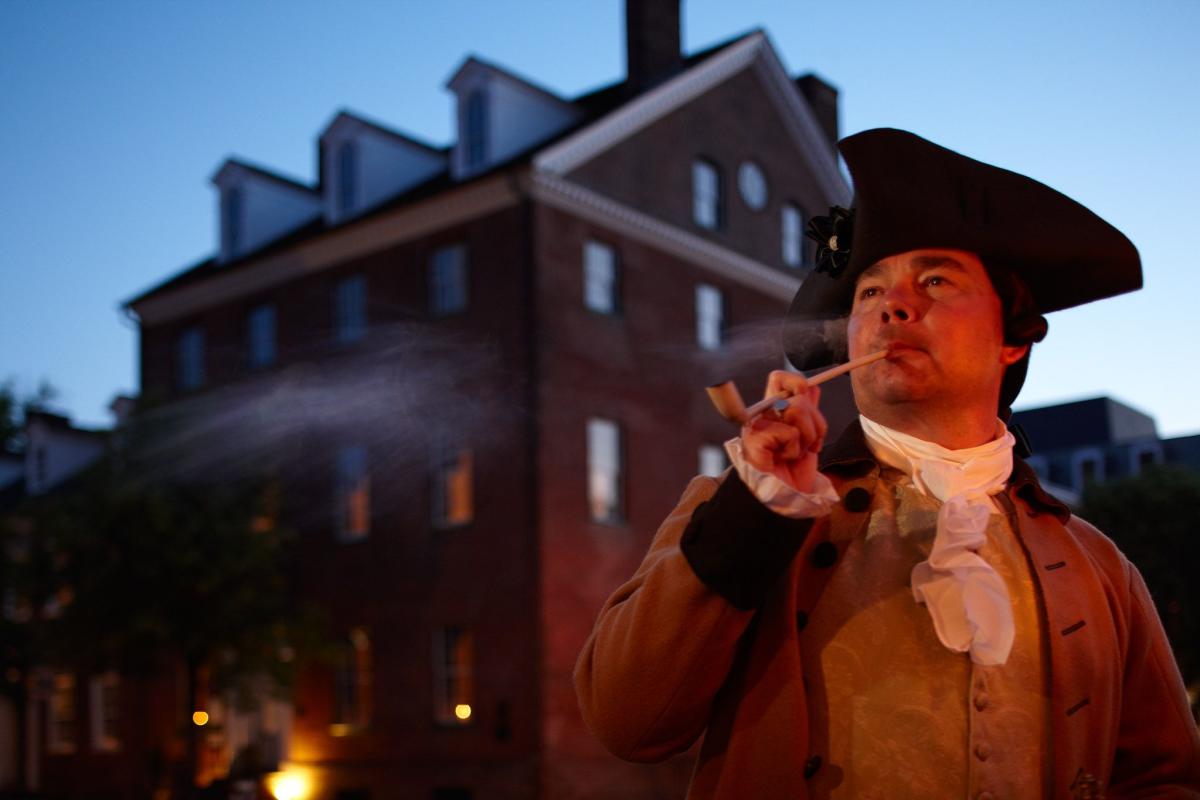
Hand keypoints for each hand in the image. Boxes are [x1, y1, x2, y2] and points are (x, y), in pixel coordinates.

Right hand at [740, 371, 827, 493]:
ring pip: (797, 407)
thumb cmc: (793, 472)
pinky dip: (795, 450)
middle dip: (814, 419)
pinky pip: (789, 432)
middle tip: (808, 442)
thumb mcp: (808, 437)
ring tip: (797, 453)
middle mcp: (762, 413)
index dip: (798, 383)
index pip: (780, 377)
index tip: (809, 405)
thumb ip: (808, 412)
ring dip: (807, 436)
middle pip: (796, 390)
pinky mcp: (755, 438)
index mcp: (771, 409)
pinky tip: (785, 460)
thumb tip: (813, 387)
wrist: (784, 499)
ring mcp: (756, 424)